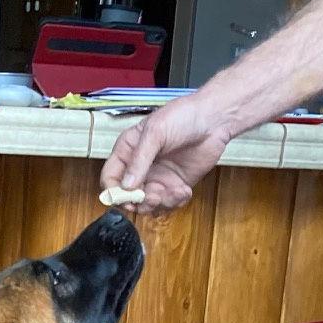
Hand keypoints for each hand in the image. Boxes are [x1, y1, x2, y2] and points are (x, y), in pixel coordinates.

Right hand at [101, 93, 230, 215]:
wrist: (213, 119)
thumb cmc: (182, 116)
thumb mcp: (155, 133)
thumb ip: (139, 160)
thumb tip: (127, 186)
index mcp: (128, 151)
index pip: (110, 177)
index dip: (113, 191)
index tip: (126, 197)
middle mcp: (139, 168)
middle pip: (127, 197)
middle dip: (139, 201)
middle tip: (153, 196)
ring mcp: (157, 178)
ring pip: (147, 205)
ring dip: (159, 204)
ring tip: (173, 191)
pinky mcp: (174, 187)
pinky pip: (167, 205)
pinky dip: (175, 202)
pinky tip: (184, 190)